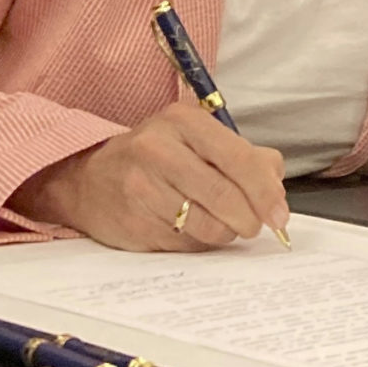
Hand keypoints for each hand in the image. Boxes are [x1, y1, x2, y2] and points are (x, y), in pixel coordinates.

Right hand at [9, 100, 289, 250]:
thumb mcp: (196, 139)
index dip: (266, 193)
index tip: (280, 215)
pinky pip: (186, 245)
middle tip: (253, 226)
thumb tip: (276, 185)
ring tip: (217, 222)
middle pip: (226, 196)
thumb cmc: (153, 158)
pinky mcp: (134, 222)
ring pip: (208, 226)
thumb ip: (243, 156)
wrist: (87, 179)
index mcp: (182, 121)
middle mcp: (159, 149)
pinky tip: (187, 228)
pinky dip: (197, 243)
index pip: (239, 159)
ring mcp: (142, 187)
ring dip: (224, 233)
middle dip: (249, 219)